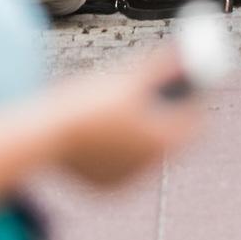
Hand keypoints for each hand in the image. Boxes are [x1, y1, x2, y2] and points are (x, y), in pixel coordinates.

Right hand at [51, 50, 201, 186]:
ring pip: (149, 154)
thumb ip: (163, 67)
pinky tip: (106, 136)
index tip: (183, 87)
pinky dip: (122, 153)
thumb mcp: (128, 81)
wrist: (44, 135)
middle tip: (158, 98)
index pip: (196, 123)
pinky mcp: (109, 188)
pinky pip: (125, 168)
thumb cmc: (87, 102)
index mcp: (162, 140)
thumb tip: (185, 51)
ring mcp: (129, 180)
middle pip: (173, 140)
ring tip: (125, 115)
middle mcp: (151, 166)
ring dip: (145, 137)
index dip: (192, 102)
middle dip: (168, 119)